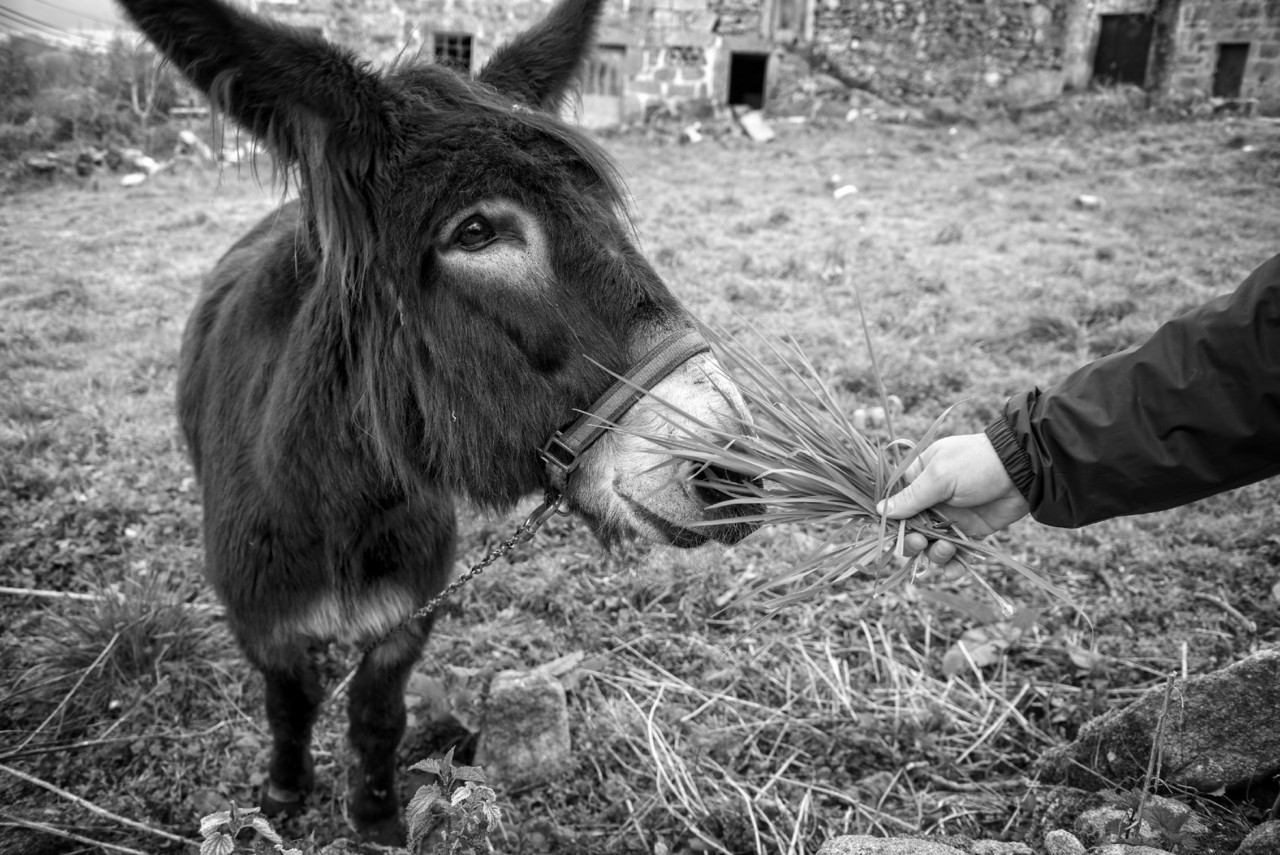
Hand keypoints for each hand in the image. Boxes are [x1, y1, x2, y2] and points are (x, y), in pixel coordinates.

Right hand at [875, 433, 1029, 574]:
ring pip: (931, 546)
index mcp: (918, 479)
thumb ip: (911, 498)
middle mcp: (931, 500)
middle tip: (921, 543)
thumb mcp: (939, 476)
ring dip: (935, 554)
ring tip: (947, 549)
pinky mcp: (970, 532)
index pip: (895, 505)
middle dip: (913, 542)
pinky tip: (955, 571)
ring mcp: (950, 518)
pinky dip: (953, 565)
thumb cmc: (976, 463)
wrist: (1023, 470)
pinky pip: (955, 554)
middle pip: (910, 531)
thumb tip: (879, 510)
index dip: (892, 523)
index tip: (895, 533)